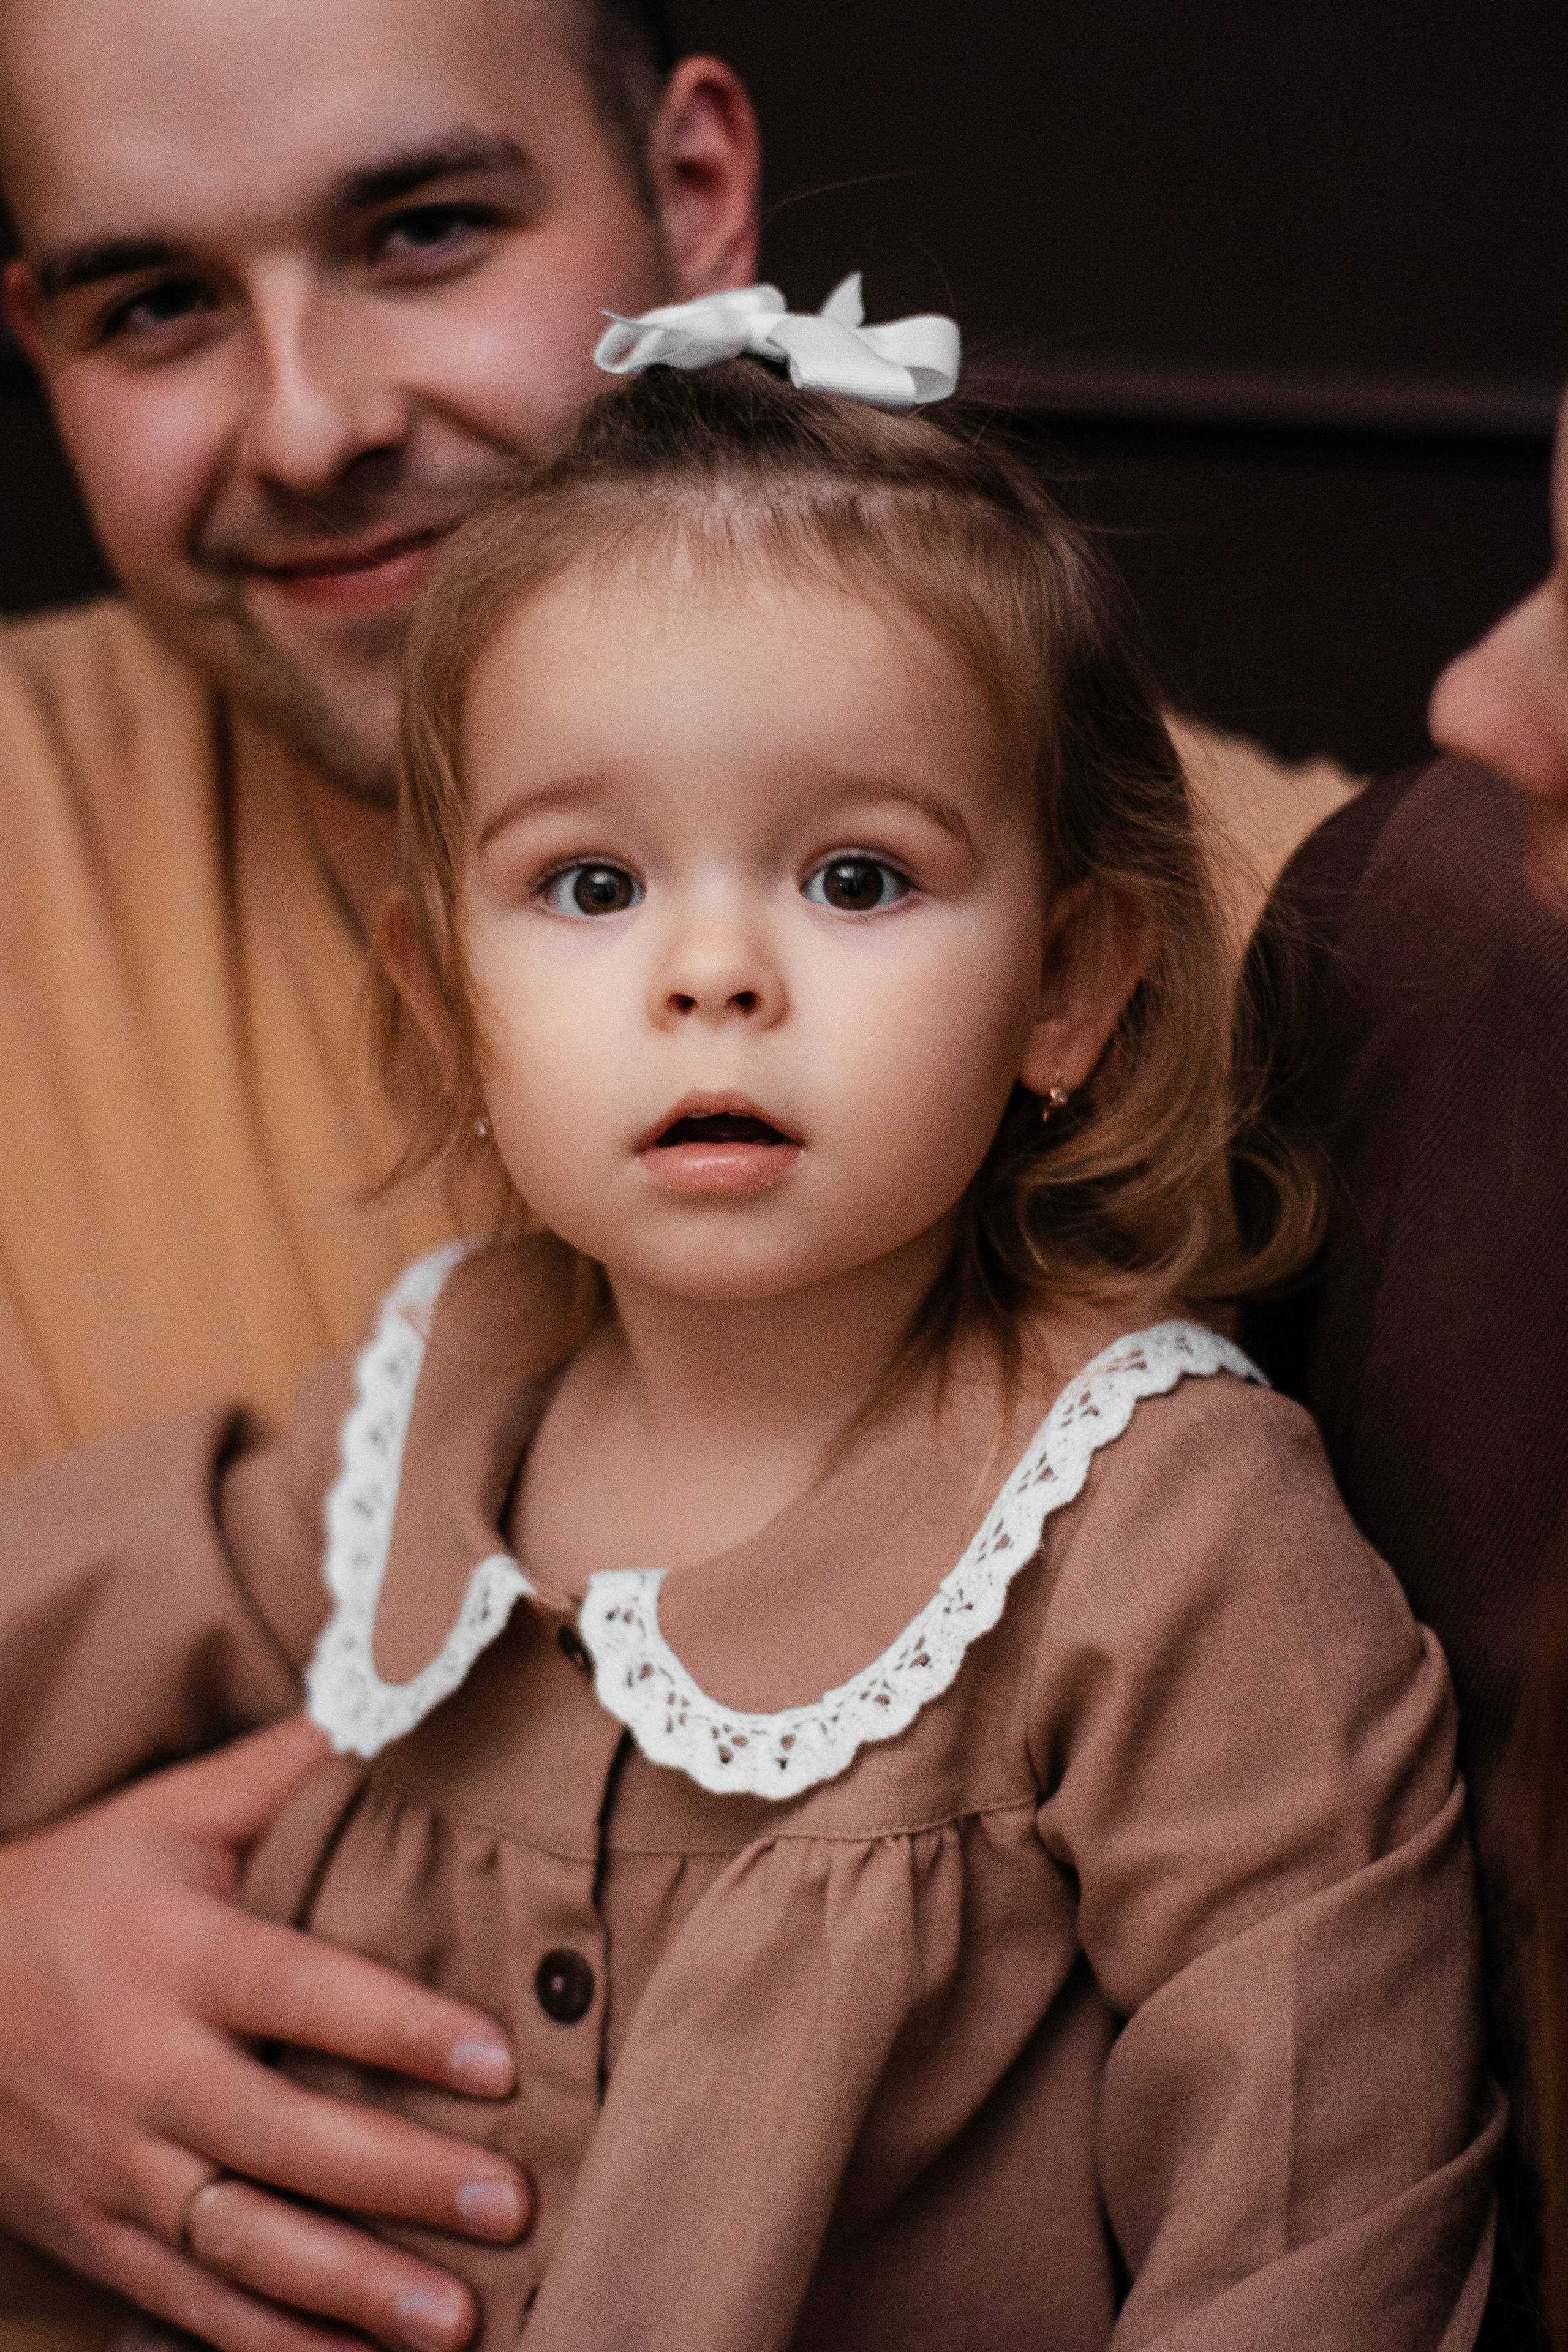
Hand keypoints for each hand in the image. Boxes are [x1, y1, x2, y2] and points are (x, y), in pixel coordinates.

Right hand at [0, 1718, 529, 2351]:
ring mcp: (114, 2166)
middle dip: (399, 2178)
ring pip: (241, 2243)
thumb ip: (280, 1771)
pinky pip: (186, 2303)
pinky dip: (270, 2348)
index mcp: (171, 1955)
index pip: (299, 1992)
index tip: (500, 2059)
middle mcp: (142, 2069)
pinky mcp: (95, 2233)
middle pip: (282, 2135)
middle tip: (510, 2205)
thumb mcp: (165, 1814)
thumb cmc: (75, 1888)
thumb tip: (391, 1703)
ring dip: (351, 2291)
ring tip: (459, 2320)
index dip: (398, 2028)